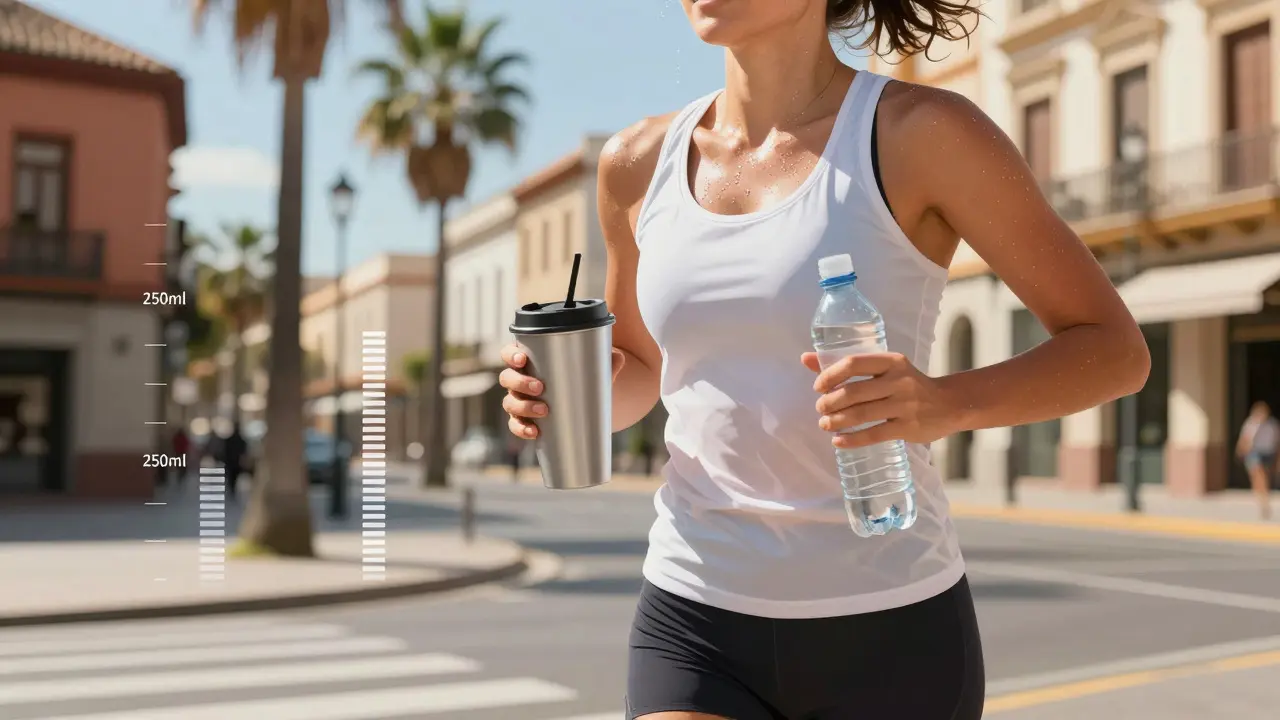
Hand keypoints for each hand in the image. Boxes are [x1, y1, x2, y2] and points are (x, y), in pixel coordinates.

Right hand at [499, 342, 625, 439]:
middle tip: (540, 387)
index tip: (522, 359)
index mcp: (530, 361)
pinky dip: (522, 429)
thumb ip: (606, 362)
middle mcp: (520, 380)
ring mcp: (520, 401)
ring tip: (544, 410)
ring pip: (510, 403)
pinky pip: (515, 425)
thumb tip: (617, 357)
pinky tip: (534, 432)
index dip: (510, 355)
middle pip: (508, 378)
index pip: (510, 353)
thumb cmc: (581, 379)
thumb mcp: (594, 370)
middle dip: (520, 383)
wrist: (583, 404)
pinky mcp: (524, 420)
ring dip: (523, 407)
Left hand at [801, 351, 957, 449]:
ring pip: (861, 414)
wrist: (948, 404)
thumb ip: (847, 365)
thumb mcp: (885, 368)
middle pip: (854, 392)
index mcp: (891, 361)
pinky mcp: (907, 428)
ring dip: (837, 421)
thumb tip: (805, 359)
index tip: (819, 387)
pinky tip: (838, 441)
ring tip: (825, 424)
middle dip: (830, 403)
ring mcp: (905, 405)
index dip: (830, 375)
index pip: (854, 363)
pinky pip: (874, 435)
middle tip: (821, 409)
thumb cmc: (907, 384)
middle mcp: (899, 381)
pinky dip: (852, 439)